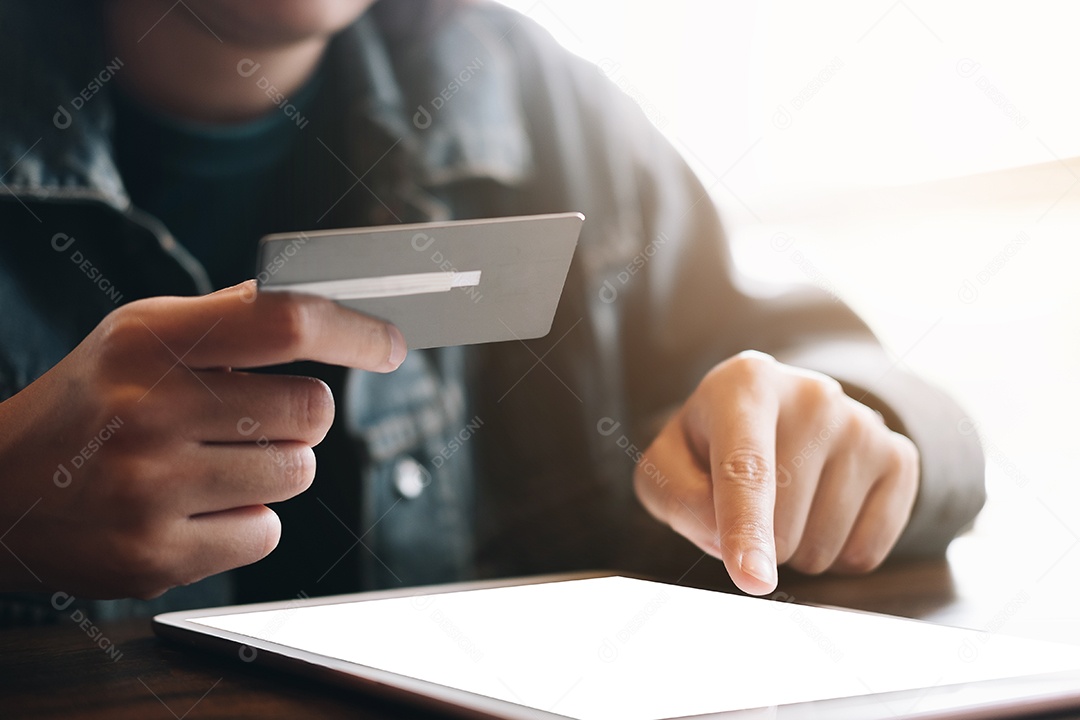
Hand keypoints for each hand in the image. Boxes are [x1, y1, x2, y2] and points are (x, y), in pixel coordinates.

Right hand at [0, 280, 405, 598]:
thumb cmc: (89, 403)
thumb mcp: (139, 335)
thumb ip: (227, 317)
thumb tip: (320, 300)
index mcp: (151, 344)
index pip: (285, 323)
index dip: (353, 332)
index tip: (388, 343)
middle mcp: (149, 412)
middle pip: (311, 411)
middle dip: (303, 416)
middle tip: (260, 417)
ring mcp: (150, 490)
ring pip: (297, 473)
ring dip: (277, 468)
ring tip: (216, 462)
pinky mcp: (156, 555)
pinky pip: (265, 532)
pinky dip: (248, 519)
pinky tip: (198, 506)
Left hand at [634, 351, 917, 594]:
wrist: (777, 413)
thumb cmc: (711, 444)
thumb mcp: (668, 463)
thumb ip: (678, 500)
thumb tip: (731, 542)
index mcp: (746, 384)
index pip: (747, 470)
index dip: (747, 528)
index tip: (753, 578)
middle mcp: (813, 396)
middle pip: (782, 525)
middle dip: (756, 539)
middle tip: (749, 498)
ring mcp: (863, 424)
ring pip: (823, 546)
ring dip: (794, 547)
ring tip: (785, 497)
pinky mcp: (899, 457)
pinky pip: (865, 552)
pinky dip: (835, 553)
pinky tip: (821, 508)